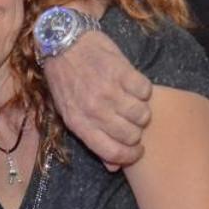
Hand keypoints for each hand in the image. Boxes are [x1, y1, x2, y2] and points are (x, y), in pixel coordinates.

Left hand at [41, 31, 151, 169]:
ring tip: (133, 103)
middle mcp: (94, 109)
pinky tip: (133, 86)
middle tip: (132, 123)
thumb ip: (92, 140)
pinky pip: (145, 90)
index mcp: (79, 123)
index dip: (131, 156)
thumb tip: (114, 166)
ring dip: (142, 111)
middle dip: (137, 132)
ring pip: (142, 114)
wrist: (62, 41)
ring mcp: (108, 89)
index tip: (138, 152)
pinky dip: (144, 90)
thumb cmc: (65, 81)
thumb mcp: (69, 113)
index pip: (112, 152)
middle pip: (131, 135)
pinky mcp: (121, 70)